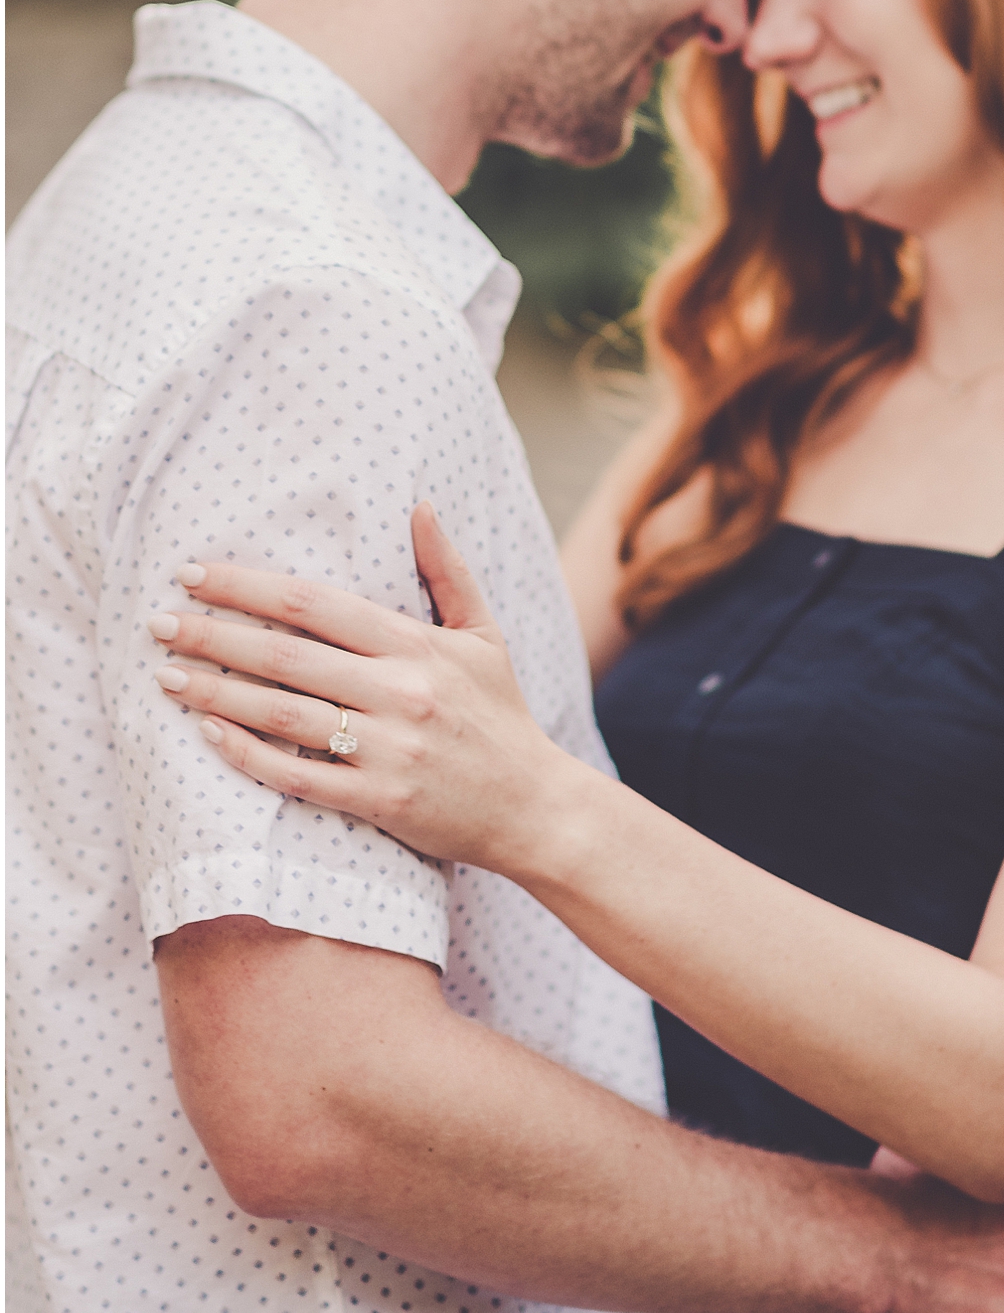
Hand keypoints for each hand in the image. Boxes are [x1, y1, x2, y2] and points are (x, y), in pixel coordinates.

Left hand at [147, 505, 572, 870]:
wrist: (533, 807)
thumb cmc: (501, 716)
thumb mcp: (483, 635)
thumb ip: (446, 571)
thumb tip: (419, 506)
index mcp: (416, 645)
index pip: (314, 604)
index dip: (248, 585)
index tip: (196, 573)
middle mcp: (399, 692)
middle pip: (285, 654)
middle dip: (213, 633)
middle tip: (159, 620)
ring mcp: (387, 749)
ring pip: (282, 713)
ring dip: (216, 691)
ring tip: (166, 674)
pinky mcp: (379, 801)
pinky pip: (297, 775)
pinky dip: (247, 753)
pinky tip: (208, 732)